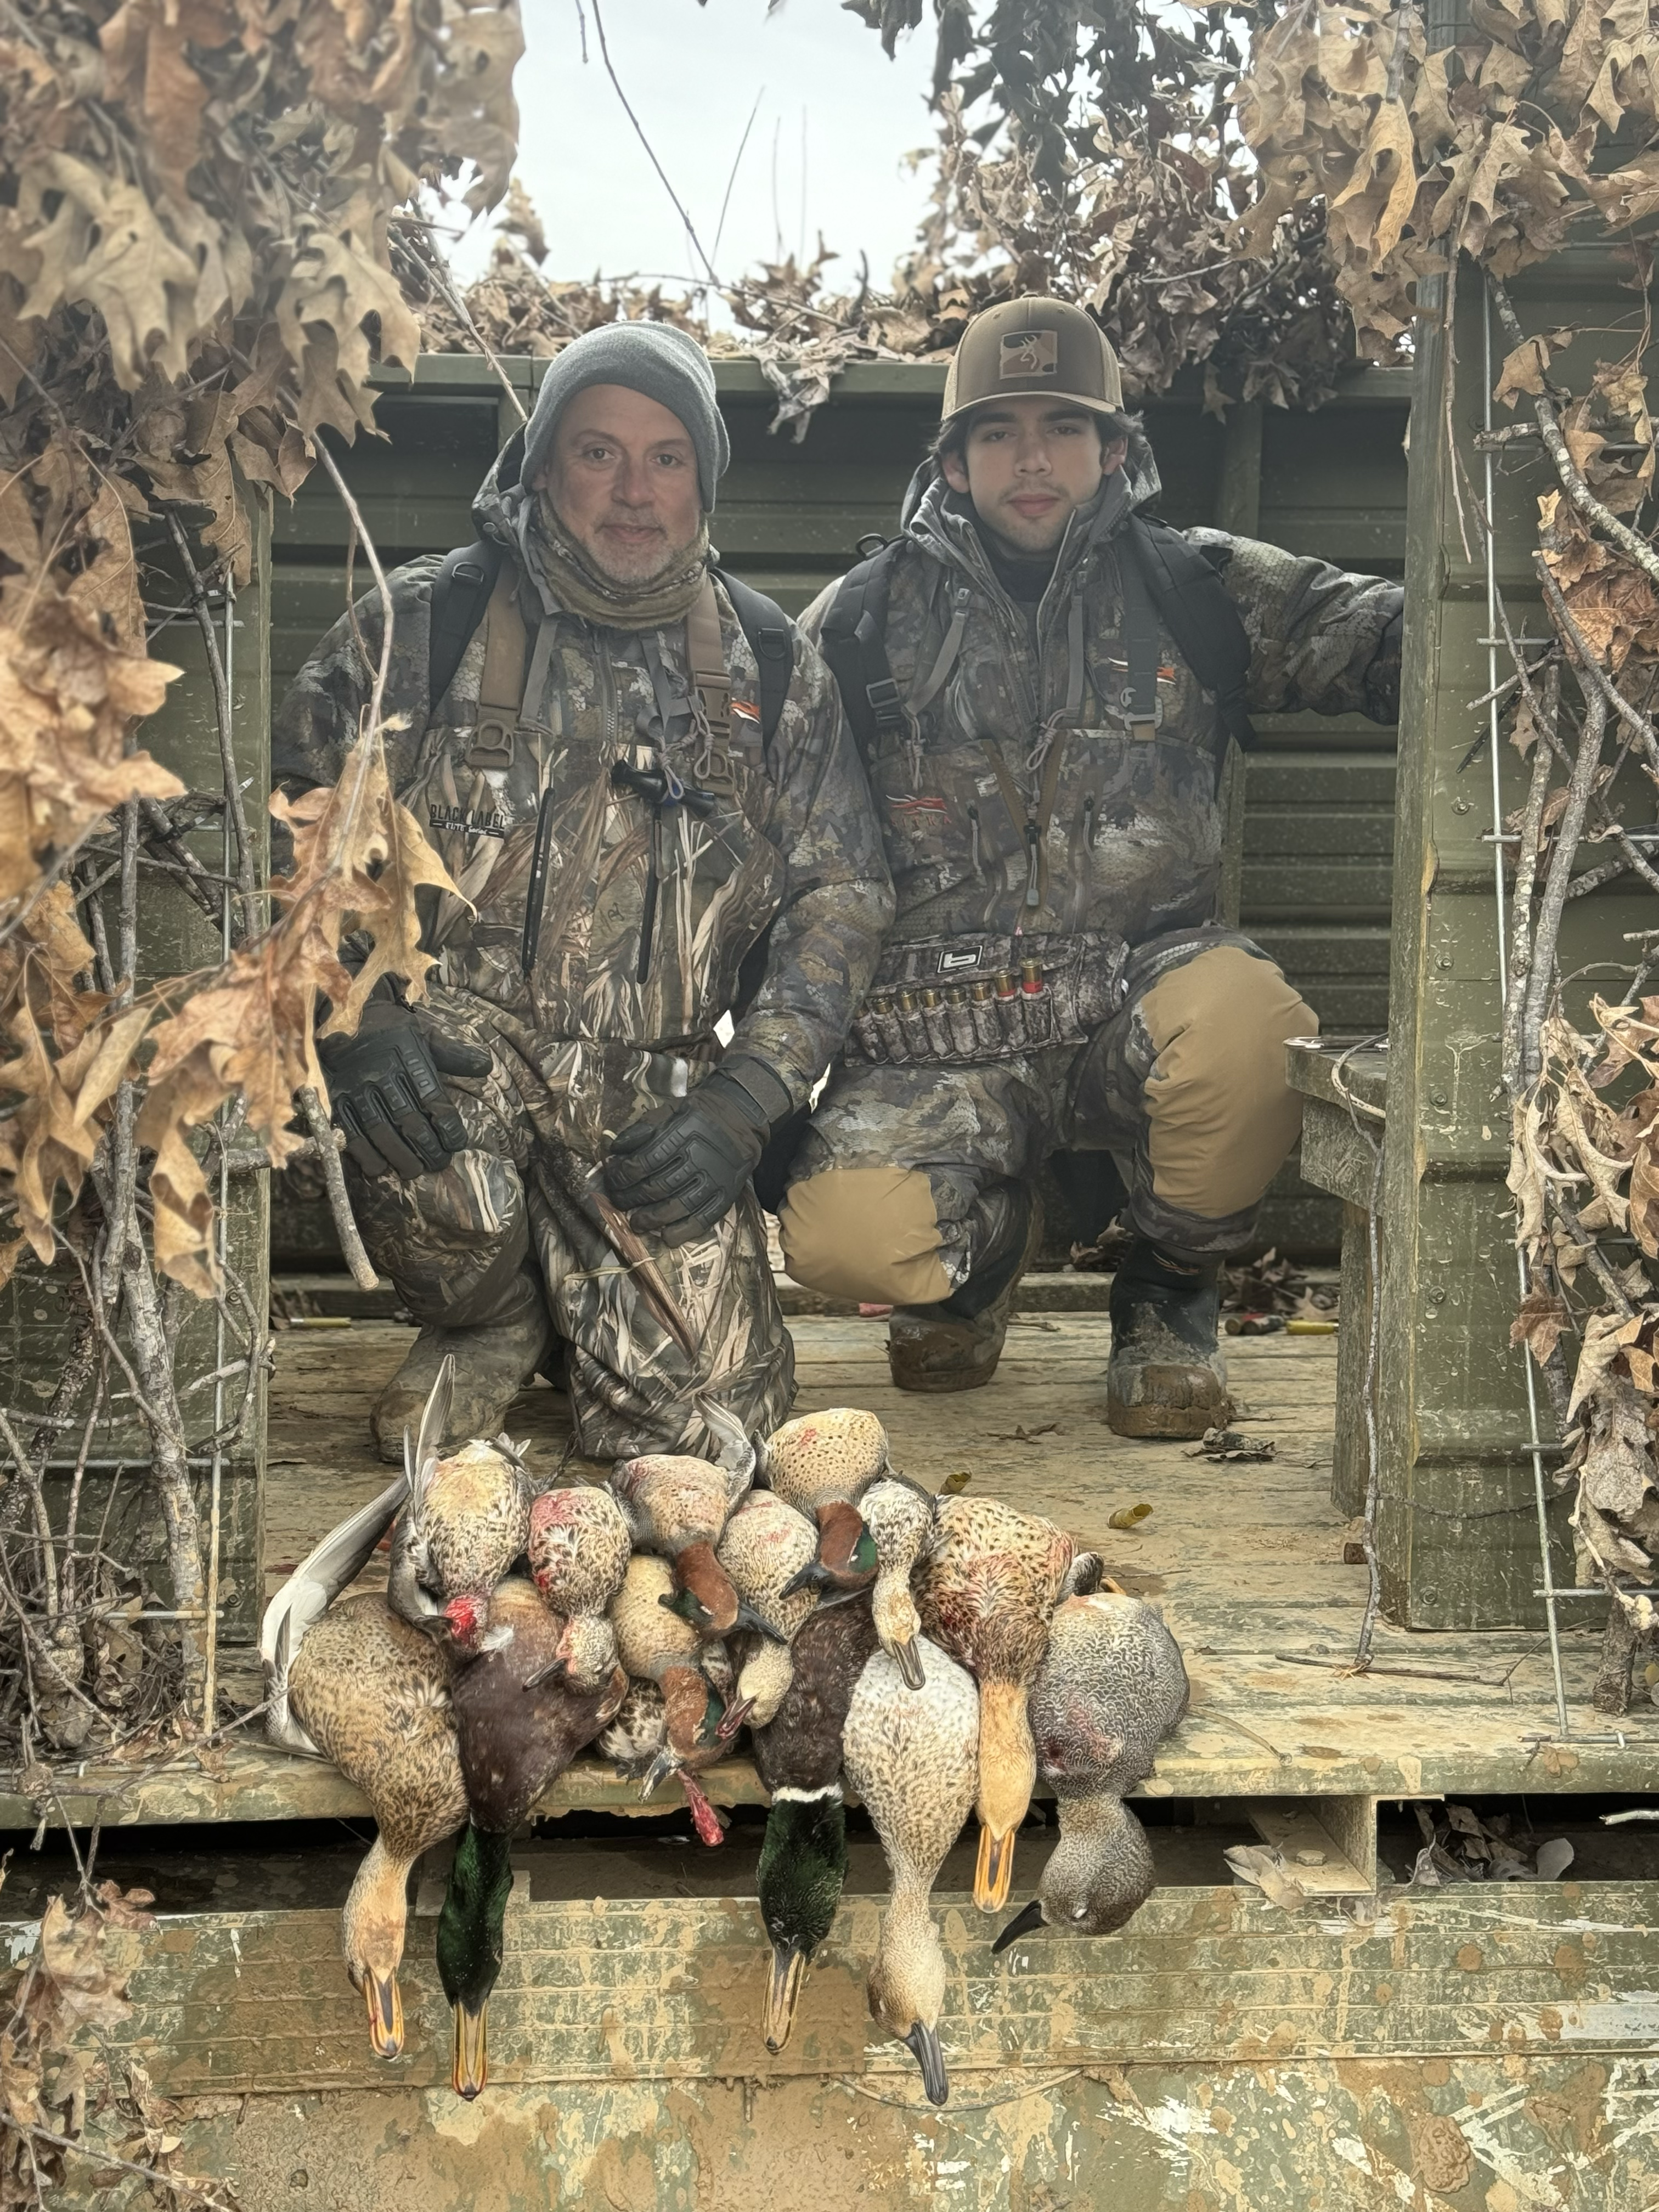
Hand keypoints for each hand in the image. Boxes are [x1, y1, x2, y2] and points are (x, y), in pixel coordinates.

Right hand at [318, 1002, 492, 1179]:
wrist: (339, 1013)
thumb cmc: (389, 1029)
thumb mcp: (422, 1033)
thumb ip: (453, 1054)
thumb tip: (486, 1067)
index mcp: (407, 1054)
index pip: (432, 1096)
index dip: (447, 1124)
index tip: (457, 1143)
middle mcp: (381, 1071)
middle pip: (408, 1118)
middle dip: (426, 1145)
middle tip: (439, 1163)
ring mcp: (355, 1086)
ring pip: (380, 1128)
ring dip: (398, 1155)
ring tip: (414, 1171)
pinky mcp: (334, 1098)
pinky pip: (349, 1131)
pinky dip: (364, 1154)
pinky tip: (378, 1169)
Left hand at [602, 1061, 788, 1246]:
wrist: (740, 1119)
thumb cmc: (697, 1115)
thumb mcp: (668, 1110)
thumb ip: (642, 1128)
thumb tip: (614, 1150)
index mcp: (683, 1133)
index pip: (646, 1160)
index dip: (623, 1175)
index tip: (612, 1180)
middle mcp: (700, 1156)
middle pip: (658, 1186)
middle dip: (632, 1198)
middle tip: (619, 1203)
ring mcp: (715, 1178)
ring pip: (679, 1205)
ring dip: (653, 1219)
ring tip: (637, 1223)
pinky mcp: (727, 1194)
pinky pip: (705, 1218)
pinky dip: (684, 1230)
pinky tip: (667, 1236)